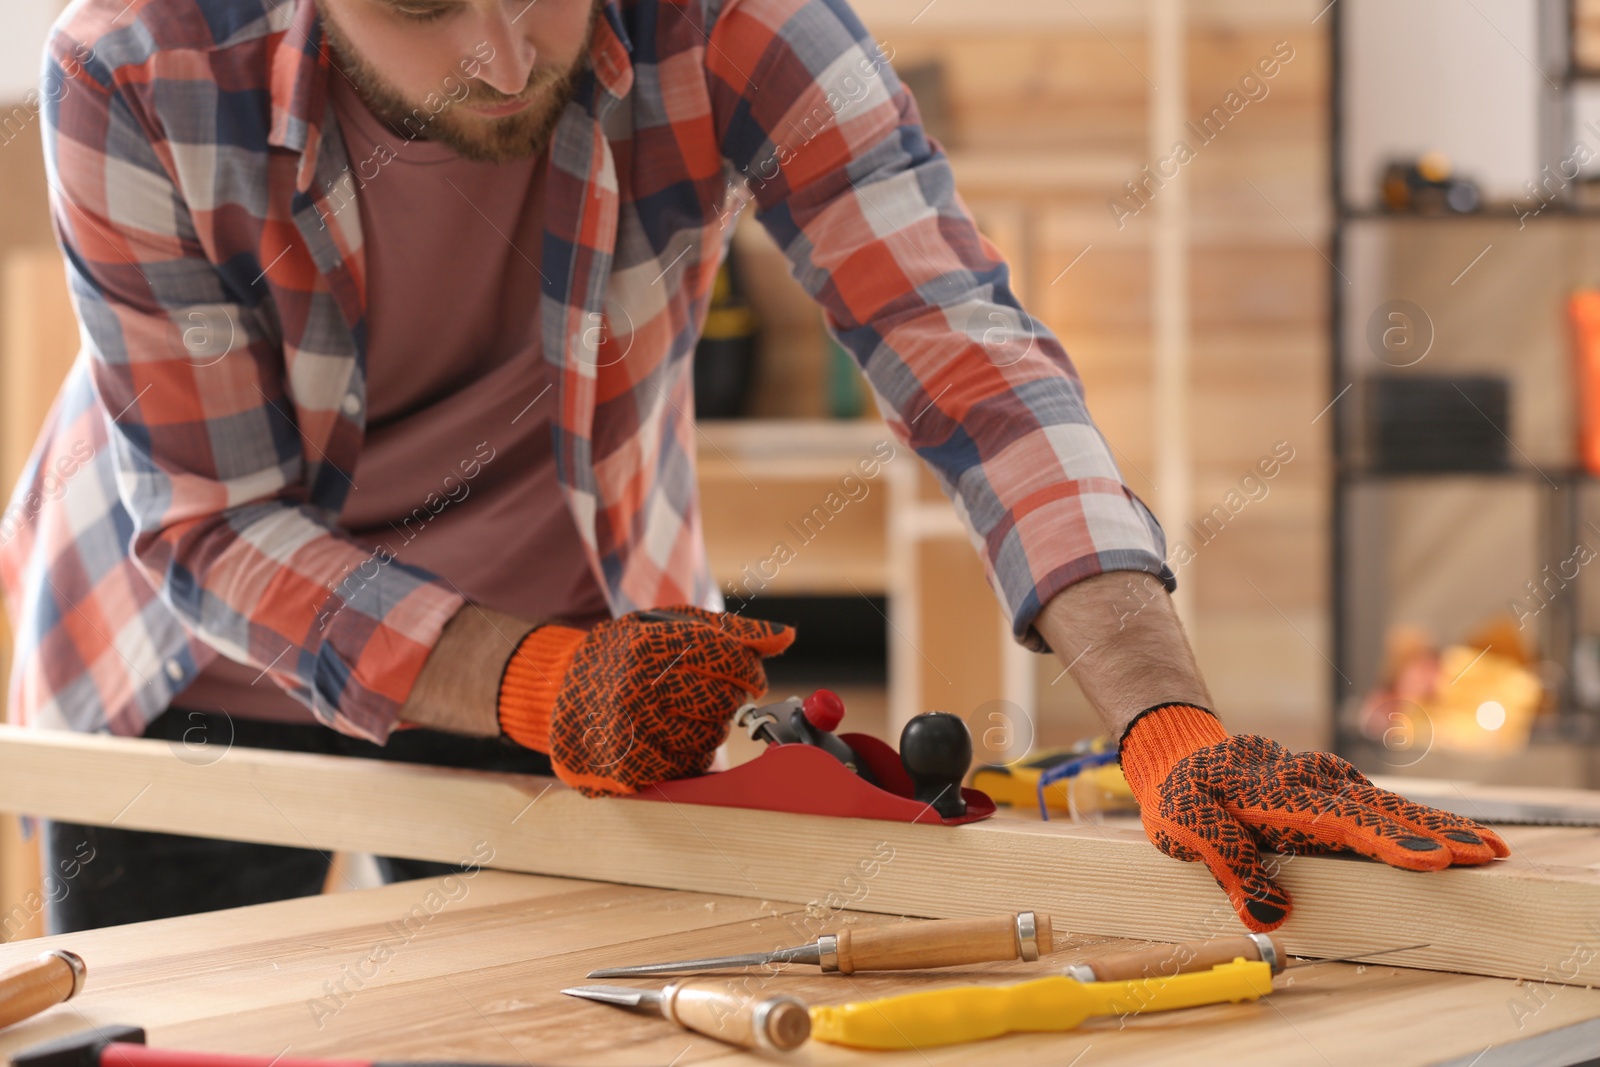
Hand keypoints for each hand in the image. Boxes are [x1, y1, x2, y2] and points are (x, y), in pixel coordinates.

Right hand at [498, 605, 793, 795]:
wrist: (560, 688)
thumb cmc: (628, 653)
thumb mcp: (672, 626)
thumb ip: (732, 632)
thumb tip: (786, 637)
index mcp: (648, 644)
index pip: (729, 659)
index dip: (749, 670)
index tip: (748, 674)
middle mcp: (635, 688)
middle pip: (723, 702)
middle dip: (728, 700)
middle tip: (708, 694)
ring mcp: (628, 731)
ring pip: (710, 738)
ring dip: (709, 729)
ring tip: (679, 712)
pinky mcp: (626, 768)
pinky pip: (687, 767)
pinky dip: (688, 754)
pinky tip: (666, 735)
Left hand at [1119, 703, 1508, 930]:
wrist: (1182, 758)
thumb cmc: (1184, 797)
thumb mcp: (1185, 827)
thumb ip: (1227, 865)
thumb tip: (1271, 914)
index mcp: (1277, 792)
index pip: (1339, 820)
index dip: (1386, 840)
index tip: (1430, 856)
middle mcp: (1311, 781)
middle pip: (1380, 810)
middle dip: (1435, 833)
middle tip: (1486, 854)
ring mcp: (1327, 783)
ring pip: (1390, 806)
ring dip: (1440, 826)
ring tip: (1489, 849)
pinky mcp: (1335, 791)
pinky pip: (1382, 807)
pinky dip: (1421, 821)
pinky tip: (1455, 838)